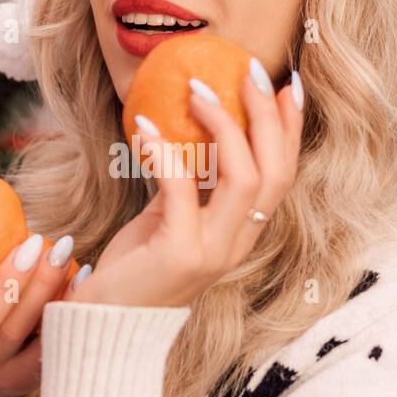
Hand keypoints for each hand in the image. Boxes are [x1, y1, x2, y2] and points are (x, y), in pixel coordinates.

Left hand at [70, 65, 303, 309]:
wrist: (105, 325)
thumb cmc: (134, 270)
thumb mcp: (168, 220)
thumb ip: (187, 186)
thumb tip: (185, 131)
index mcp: (242, 234)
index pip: (283, 177)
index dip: (290, 130)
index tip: (288, 86)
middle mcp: (237, 244)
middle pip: (274, 173)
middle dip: (267, 116)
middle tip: (249, 71)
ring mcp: (213, 251)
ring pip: (243, 179)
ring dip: (224, 126)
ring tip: (197, 89)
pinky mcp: (180, 253)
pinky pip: (181, 188)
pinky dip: (164, 151)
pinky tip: (143, 125)